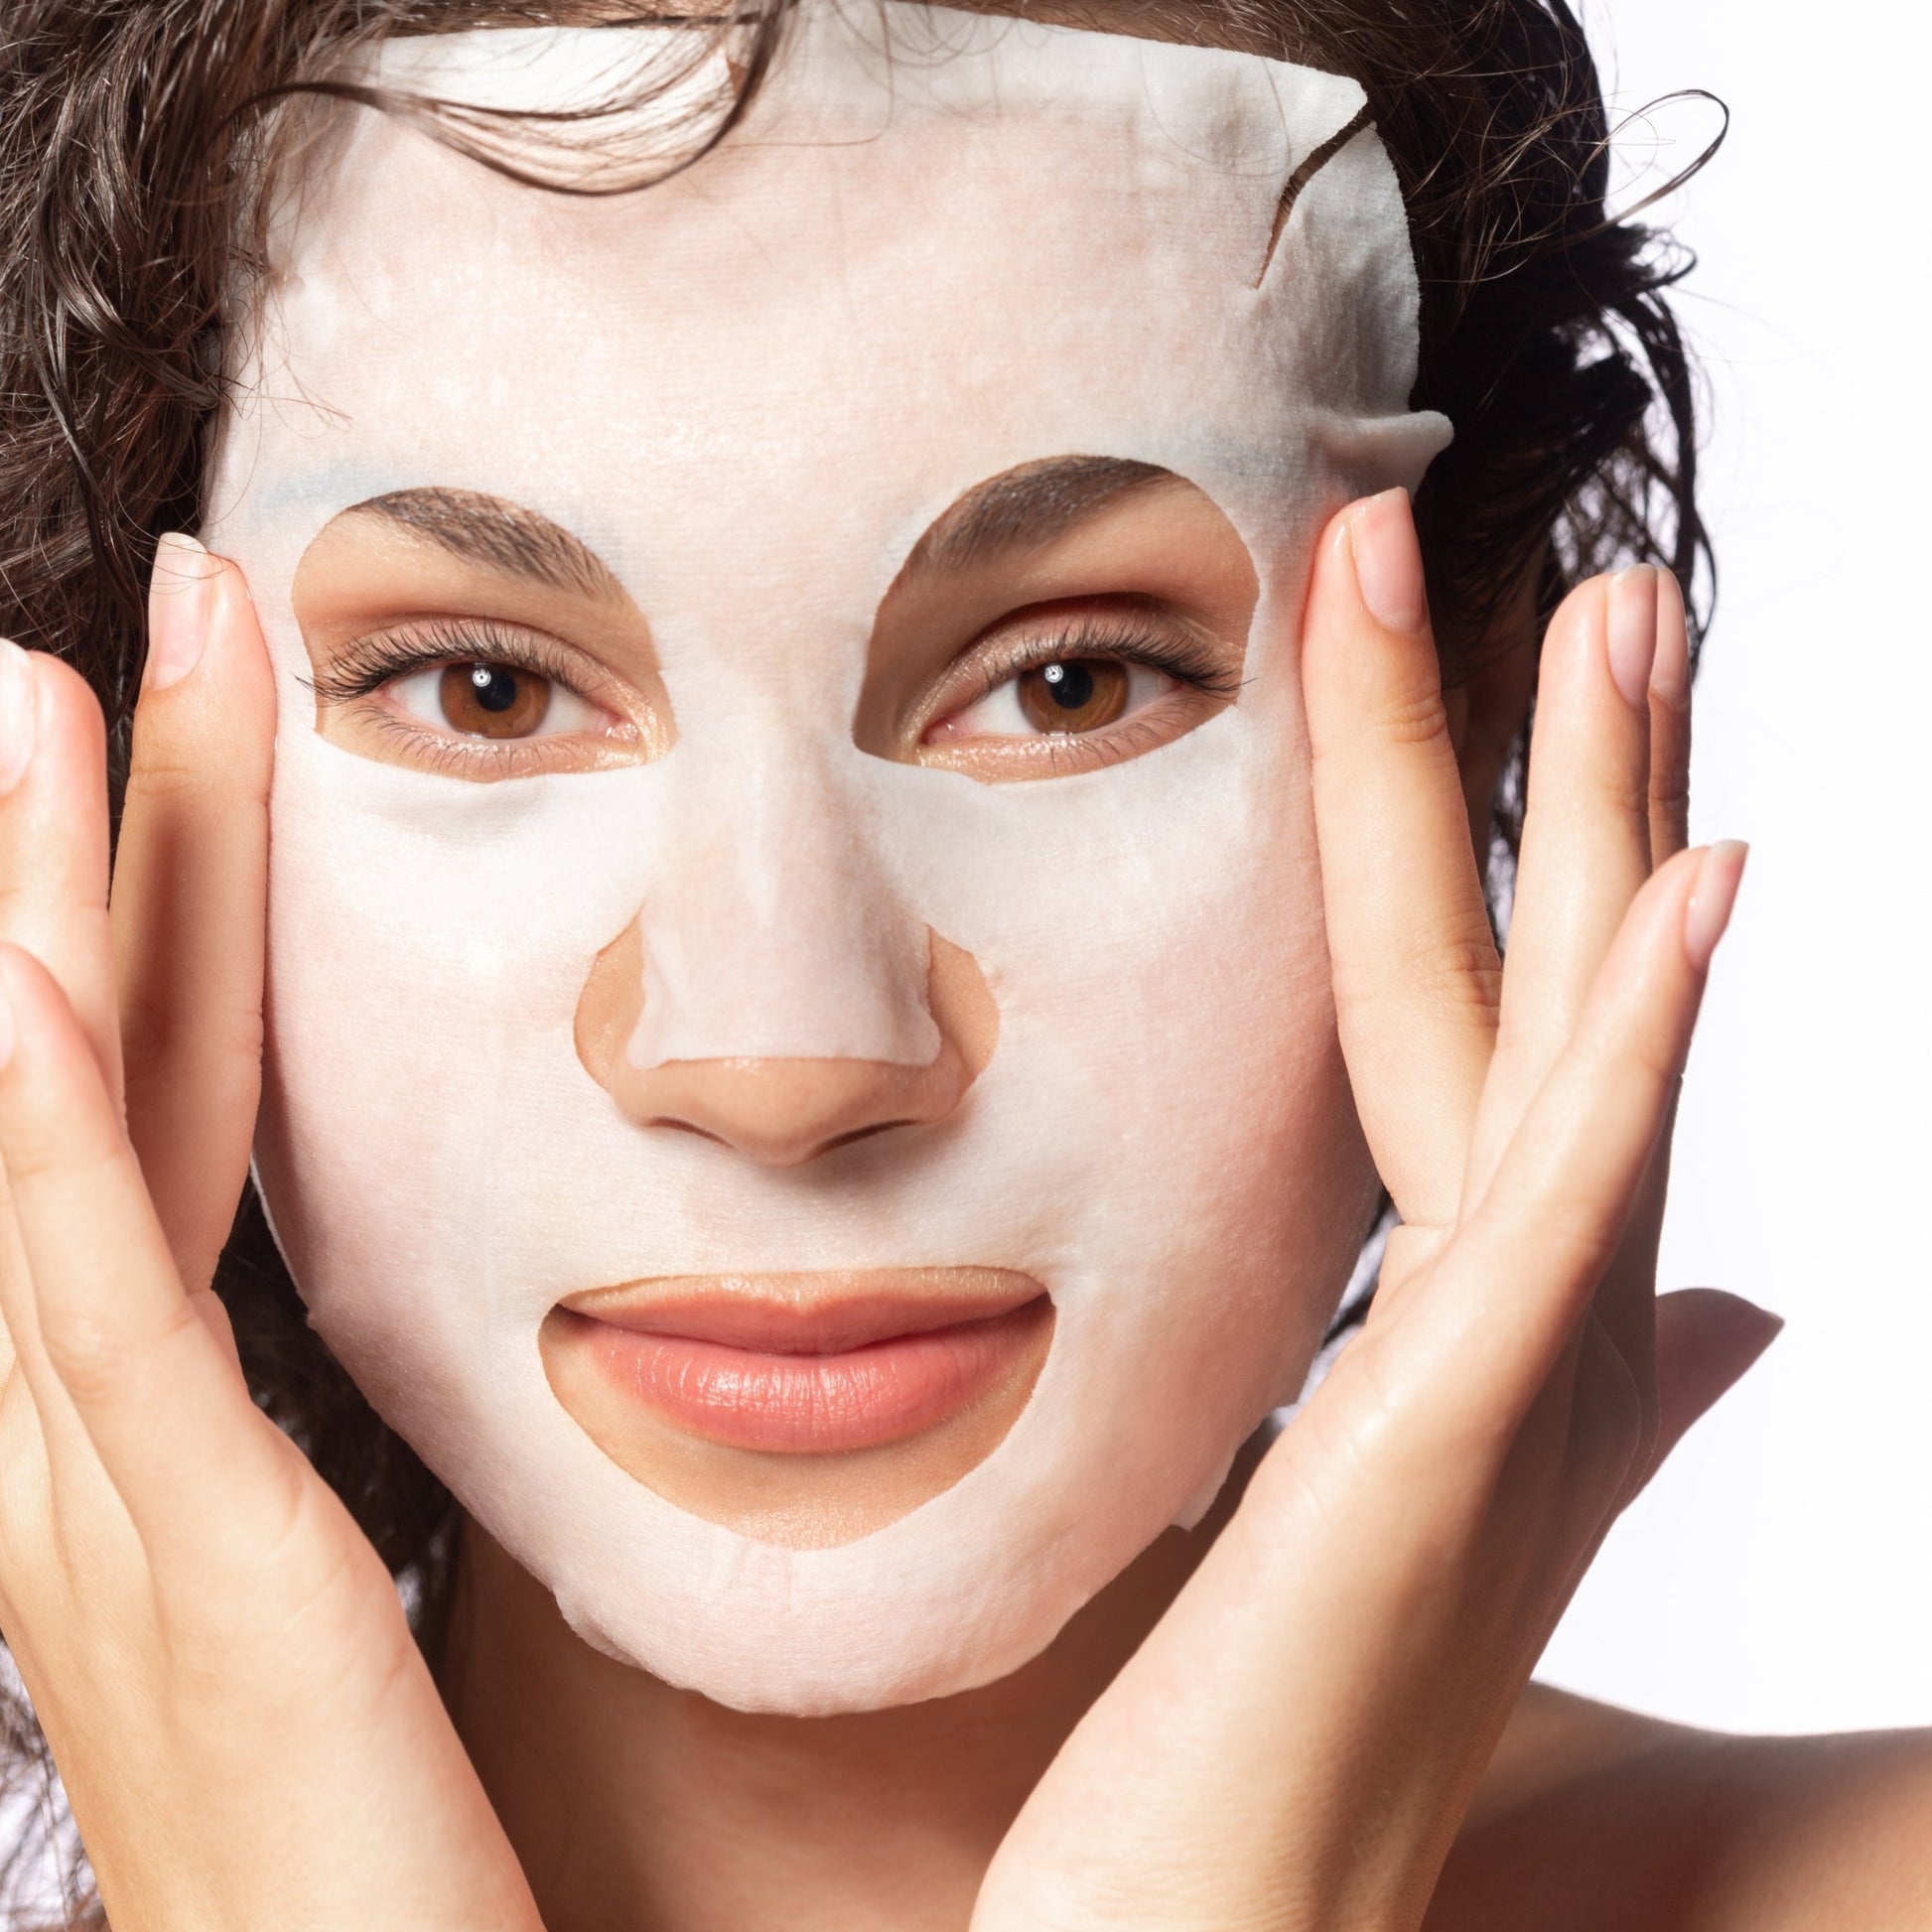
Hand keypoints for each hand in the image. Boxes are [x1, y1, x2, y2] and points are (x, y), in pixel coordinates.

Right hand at [0, 541, 538, 1931]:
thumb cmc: (365, 1856)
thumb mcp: (312, 1602)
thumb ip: (294, 1456)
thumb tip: (347, 1342)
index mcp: (141, 1427)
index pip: (149, 1112)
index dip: (147, 918)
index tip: (178, 740)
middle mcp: (81, 1435)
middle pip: (88, 1080)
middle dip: (89, 853)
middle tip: (83, 644)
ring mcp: (111, 1497)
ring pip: (62, 1144)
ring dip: (46, 918)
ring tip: (36, 704)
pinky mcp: (192, 1568)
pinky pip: (104, 1318)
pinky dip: (46, 1143)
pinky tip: (31, 989)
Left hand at [972, 491, 1778, 1931]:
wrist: (1219, 1917)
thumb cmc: (1282, 1712)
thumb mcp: (1400, 1492)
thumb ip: (1530, 1382)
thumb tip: (1697, 1309)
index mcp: (1491, 1312)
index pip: (1501, 1023)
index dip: (1526, 847)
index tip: (1503, 669)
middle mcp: (1537, 1319)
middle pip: (1543, 987)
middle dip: (1573, 771)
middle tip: (1601, 566)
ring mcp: (1524, 1371)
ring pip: (1570, 1043)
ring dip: (1615, 823)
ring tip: (1633, 615)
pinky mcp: (1464, 1436)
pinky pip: (1565, 1205)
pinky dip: (1643, 1043)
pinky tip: (1705, 882)